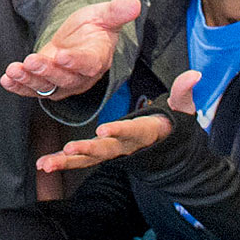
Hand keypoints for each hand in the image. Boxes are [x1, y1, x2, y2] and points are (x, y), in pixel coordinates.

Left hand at [3, 0, 140, 99]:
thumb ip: (117, 11)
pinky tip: (6, 80)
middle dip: (46, 71)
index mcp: (97, 58)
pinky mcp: (46, 84)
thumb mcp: (104, 15)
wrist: (82, 40)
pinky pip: (32, 90)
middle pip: (63, 78)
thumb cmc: (94, 28)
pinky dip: (19, 87)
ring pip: (46, 86)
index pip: (88, 63)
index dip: (76, 61)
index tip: (62, 56)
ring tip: (13, 70)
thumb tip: (134, 3)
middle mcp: (80, 76)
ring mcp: (62, 83)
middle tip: (30, 61)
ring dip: (28, 79)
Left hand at [35, 70, 196, 173]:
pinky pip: (80, 161)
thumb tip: (196, 74)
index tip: (104, 129)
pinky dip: (62, 163)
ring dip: (67, 161)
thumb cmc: (171, 124)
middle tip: (71, 148)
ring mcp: (112, 152)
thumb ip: (184, 92)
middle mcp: (126, 146)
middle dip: (88, 150)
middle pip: (107, 150)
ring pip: (89, 159)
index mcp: (145, 133)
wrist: (165, 148)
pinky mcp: (99, 154)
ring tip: (47, 164)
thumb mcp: (181, 109)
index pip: (133, 131)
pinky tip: (43, 164)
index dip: (120, 131)